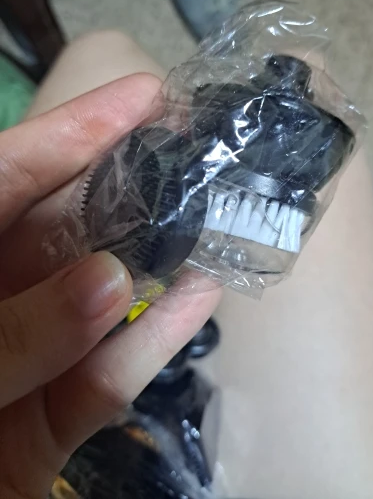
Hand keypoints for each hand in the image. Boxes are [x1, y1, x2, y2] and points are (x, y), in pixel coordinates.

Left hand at [0, 74, 219, 498]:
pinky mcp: (52, 420)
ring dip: (155, 264)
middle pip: (63, 230)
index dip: (77, 131)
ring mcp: (26, 358)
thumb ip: (15, 328)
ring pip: (97, 303)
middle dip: (128, 189)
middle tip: (191, 150)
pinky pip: (107, 380)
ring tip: (211, 216)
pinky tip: (203, 297)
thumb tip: (111, 281)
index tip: (146, 95)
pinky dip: (154, 344)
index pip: (9, 175)